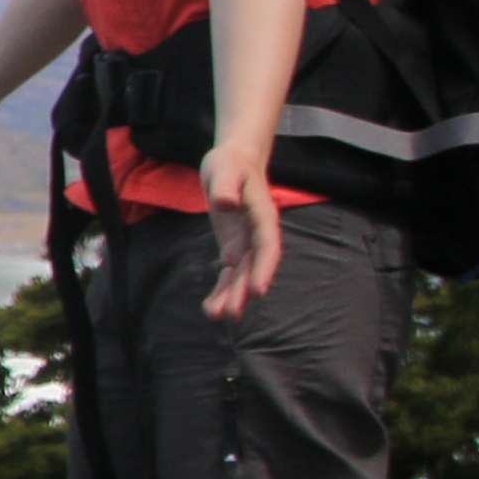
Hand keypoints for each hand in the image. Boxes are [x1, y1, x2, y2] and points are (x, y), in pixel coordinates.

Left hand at [198, 143, 288, 318]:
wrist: (233, 162)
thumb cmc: (230, 163)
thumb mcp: (223, 168)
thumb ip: (225, 186)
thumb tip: (227, 203)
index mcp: (262, 215)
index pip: (267, 246)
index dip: (264, 268)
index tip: (258, 290)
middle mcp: (258, 234)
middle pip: (254, 266)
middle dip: (244, 291)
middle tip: (231, 314)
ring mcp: (246, 243)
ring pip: (242, 275)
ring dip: (232, 296)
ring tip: (217, 316)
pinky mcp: (234, 248)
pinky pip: (230, 273)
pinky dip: (222, 289)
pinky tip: (211, 307)